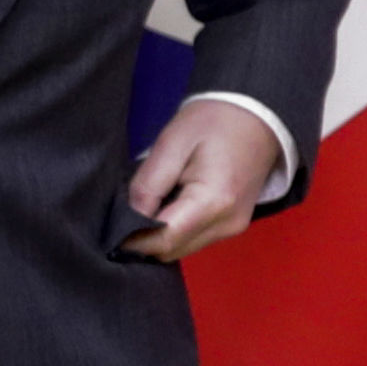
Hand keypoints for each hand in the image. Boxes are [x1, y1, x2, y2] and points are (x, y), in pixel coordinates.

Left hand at [122, 98, 284, 261]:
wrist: (257, 114)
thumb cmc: (214, 121)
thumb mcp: (170, 144)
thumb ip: (147, 186)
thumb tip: (128, 220)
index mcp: (214, 201)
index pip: (163, 240)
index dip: (132, 239)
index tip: (109, 227)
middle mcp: (227, 223)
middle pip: (171, 250)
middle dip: (144, 238)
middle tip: (125, 211)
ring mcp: (233, 228)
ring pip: (181, 249)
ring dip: (159, 235)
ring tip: (150, 203)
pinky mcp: (232, 226)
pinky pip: (194, 239)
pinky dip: (175, 230)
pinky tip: (169, 204)